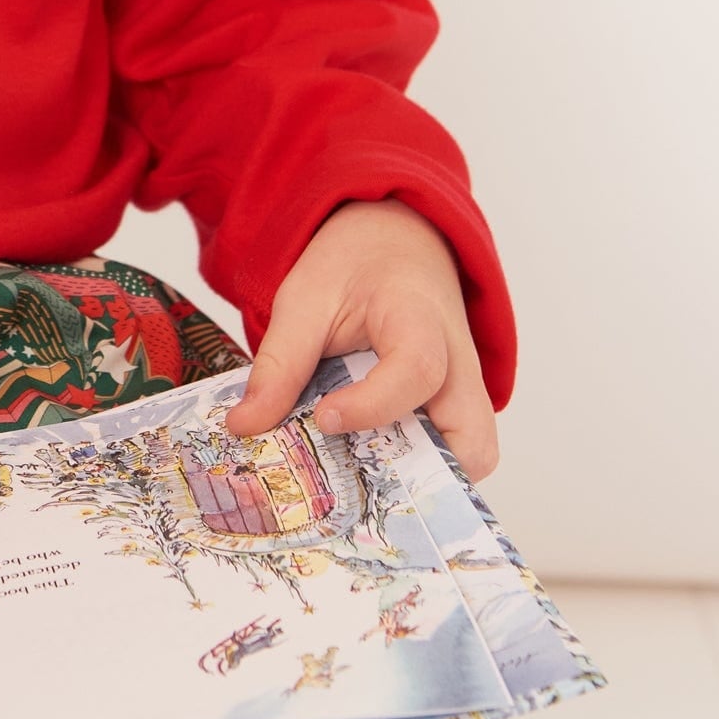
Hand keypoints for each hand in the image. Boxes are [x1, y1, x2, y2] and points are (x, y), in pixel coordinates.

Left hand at [222, 198, 498, 478]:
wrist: (393, 240)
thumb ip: (279, 364)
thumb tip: (243, 427)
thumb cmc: (355, 264)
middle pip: (470, 437)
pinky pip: (460, 454)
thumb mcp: (305, 298)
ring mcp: (467, 389)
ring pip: (475, 455)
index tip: (323, 417)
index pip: (417, 369)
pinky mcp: (460, 408)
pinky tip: (372, 466)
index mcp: (420, 317)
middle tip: (357, 477)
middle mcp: (460, 362)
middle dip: (419, 473)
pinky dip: (424, 471)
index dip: (373, 404)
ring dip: (425, 479)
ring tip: (362, 477)